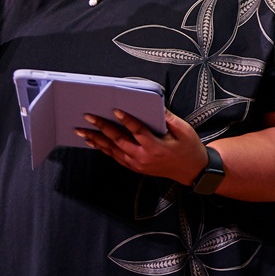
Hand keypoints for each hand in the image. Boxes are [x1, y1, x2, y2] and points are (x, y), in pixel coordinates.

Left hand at [76, 109, 209, 186]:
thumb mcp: (184, 130)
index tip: (115, 110)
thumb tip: (154, 104)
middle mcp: (143, 157)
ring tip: (82, 131)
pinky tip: (95, 142)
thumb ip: (168, 118)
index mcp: (156, 147)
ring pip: (113, 151)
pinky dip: (104, 149)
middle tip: (88, 117)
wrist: (192, 171)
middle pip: (119, 141)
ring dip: (97, 140)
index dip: (126, 120)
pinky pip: (116, 157)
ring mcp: (137, 164)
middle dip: (102, 128)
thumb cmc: (189, 147)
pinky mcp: (136, 167)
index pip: (138, 131)